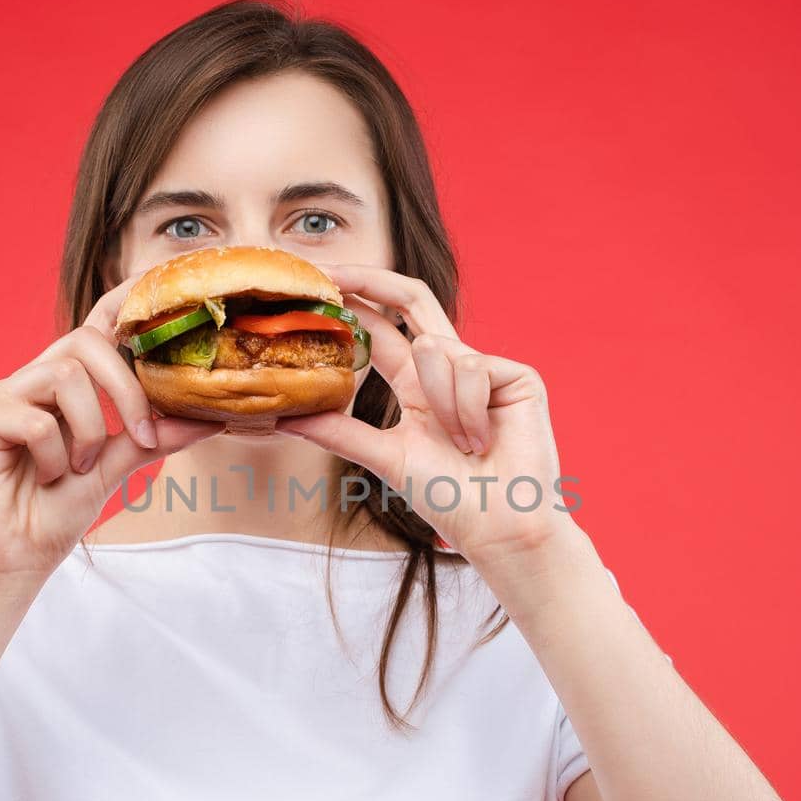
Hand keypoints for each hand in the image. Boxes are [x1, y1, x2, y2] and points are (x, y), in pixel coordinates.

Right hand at [0, 272, 223, 584]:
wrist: (14, 558)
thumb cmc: (55, 510)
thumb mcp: (117, 467)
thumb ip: (155, 437)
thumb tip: (210, 416)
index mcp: (68, 384)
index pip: (97, 326)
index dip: (123, 298)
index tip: (156, 281)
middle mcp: (35, 379)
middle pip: (87, 342)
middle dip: (128, 390)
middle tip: (143, 437)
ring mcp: (5, 395)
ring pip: (65, 376)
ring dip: (89, 430)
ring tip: (80, 468)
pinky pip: (34, 420)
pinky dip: (55, 456)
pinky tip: (47, 477)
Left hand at [273, 264, 578, 563]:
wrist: (499, 527)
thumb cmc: (449, 499)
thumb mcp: (383, 457)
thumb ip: (338, 432)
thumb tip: (283, 419)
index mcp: (417, 384)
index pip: (381, 329)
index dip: (352, 303)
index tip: (315, 285)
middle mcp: (448, 367)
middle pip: (412, 299)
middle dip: (372, 279)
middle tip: (333, 272)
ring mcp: (485, 368)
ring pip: (435, 348)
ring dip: (439, 401)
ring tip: (459, 445)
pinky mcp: (517, 375)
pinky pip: (471, 368)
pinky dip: (467, 409)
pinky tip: (482, 441)